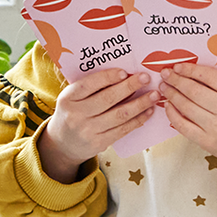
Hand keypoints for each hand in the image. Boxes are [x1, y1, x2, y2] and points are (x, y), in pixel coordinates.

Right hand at [39, 67, 156, 180]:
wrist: (62, 144)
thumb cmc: (72, 113)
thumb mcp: (72, 98)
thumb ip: (90, 88)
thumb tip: (123, 75)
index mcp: (67, 98)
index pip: (88, 85)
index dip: (107, 77)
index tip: (124, 71)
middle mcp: (76, 115)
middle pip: (107, 99)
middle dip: (129, 87)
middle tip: (145, 78)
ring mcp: (88, 130)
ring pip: (119, 115)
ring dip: (140, 104)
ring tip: (153, 95)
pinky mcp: (99, 143)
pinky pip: (123, 129)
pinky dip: (138, 119)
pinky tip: (148, 111)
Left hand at [158, 64, 216, 178]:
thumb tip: (189, 71)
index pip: (210, 76)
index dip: (191, 70)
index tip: (178, 66)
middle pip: (195, 91)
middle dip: (176, 80)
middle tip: (166, 74)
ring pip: (186, 107)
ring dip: (172, 95)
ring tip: (165, 87)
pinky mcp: (206, 141)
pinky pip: (183, 125)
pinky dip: (172, 113)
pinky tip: (168, 105)